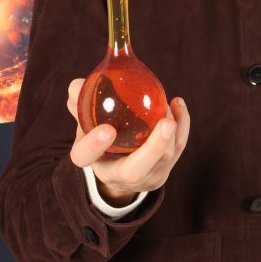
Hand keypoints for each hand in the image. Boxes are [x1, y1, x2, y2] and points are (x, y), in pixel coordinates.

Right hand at [66, 78, 189, 206]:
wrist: (118, 166)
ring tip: (167, 105)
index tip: (107, 129)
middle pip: (135, 170)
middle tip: (166, 123)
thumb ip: (81, 102)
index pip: (86, 157)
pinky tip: (178, 104)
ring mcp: (145, 176)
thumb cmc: (101, 136)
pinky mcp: (163, 170)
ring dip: (172, 131)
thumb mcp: (87, 122)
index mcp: (93, 161)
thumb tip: (78, 85)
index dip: (94, 145)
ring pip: (163, 159)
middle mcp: (118, 176)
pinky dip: (182, 125)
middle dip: (153, 148)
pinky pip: (178, 149)